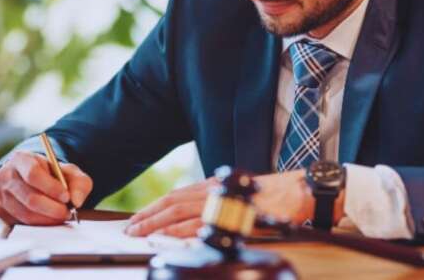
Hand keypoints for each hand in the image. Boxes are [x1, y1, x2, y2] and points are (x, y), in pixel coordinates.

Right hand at [0, 150, 92, 225]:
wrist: (33, 180)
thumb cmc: (52, 175)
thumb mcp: (69, 172)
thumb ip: (79, 183)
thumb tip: (77, 201)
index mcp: (20, 159)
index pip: (33, 174)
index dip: (51, 188)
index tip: (66, 197)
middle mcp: (5, 176)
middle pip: (30, 198)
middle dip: (53, 209)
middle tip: (68, 212)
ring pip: (26, 214)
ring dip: (48, 219)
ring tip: (61, 216)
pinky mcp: (0, 212)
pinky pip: (22, 224)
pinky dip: (39, 225)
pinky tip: (48, 219)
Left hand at [126, 169, 343, 237]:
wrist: (294, 193)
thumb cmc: (269, 196)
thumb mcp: (235, 194)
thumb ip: (213, 202)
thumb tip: (190, 218)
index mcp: (211, 186)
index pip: (175, 196)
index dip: (154, 207)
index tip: (138, 218)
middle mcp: (211, 190)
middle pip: (172, 202)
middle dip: (148, 216)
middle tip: (130, 228)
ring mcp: (220, 201)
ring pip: (180, 212)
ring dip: (157, 223)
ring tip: (139, 232)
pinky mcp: (230, 214)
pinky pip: (200, 222)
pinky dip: (182, 230)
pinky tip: (168, 236)